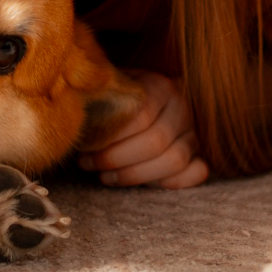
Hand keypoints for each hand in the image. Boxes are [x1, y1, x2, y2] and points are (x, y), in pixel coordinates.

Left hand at [76, 70, 208, 188]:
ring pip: (175, 160)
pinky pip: (196, 174)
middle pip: (156, 142)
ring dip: (135, 175)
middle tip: (90, 164)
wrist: (151, 95)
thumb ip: (101, 97)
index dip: (110, 138)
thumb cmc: (121, 95)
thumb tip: (71, 110)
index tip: (85, 149)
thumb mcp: (112, 87)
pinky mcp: (201, 153)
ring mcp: (196, 132)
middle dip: (116, 159)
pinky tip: (142, 184)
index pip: (140, 116)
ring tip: (106, 176)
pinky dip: (172, 182)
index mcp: (161, 86)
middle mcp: (184, 107)